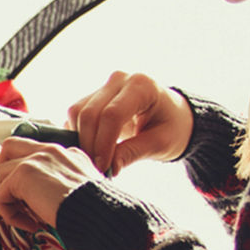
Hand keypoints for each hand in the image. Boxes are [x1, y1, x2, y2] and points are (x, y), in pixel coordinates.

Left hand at [0, 137, 103, 231]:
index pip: (31, 151)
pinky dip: (10, 215)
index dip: (25, 173)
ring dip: (9, 198)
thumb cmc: (98, 208)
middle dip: (6, 174)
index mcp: (63, 152)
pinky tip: (30, 224)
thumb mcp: (85, 186)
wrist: (102, 212)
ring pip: (0, 173)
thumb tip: (53, 196)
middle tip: (19, 199)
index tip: (34, 198)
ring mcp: (34, 160)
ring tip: (28, 216)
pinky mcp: (23, 174)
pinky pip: (0, 195)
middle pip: (9, 149)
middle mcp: (48, 150)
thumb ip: (67, 181)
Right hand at [67, 72, 192, 175]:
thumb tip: (109, 168)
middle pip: (90, 113)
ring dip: (80, 140)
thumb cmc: (172, 127)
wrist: (173, 115)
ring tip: (95, 161)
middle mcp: (120, 79)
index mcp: (142, 86)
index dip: (103, 143)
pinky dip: (78, 134)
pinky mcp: (94, 96)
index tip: (102, 168)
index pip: (112, 115)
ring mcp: (105, 86)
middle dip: (89, 144)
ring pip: (77, 112)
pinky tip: (91, 150)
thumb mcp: (160, 143)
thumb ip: (133, 153)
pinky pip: (75, 115)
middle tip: (96, 170)